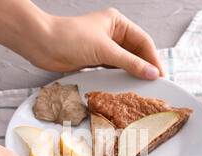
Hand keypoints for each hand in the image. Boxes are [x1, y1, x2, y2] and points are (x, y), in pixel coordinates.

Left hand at [28, 8, 164, 79]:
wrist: (41, 44)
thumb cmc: (70, 38)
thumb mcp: (104, 50)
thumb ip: (129, 63)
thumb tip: (151, 73)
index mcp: (117, 23)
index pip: (143, 41)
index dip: (153, 59)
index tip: (160, 75)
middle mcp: (111, 33)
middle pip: (135, 52)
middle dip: (144, 66)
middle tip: (154, 84)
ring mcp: (102, 47)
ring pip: (124, 61)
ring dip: (132, 72)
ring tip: (142, 86)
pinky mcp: (93, 60)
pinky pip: (112, 69)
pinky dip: (120, 76)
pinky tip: (125, 85)